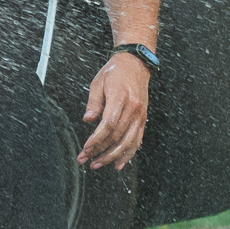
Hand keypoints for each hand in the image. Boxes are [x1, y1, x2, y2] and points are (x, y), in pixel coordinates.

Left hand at [79, 52, 148, 169]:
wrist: (136, 64)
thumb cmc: (116, 72)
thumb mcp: (98, 82)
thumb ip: (93, 102)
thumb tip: (88, 120)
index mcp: (120, 97)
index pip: (109, 124)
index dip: (97, 139)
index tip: (86, 148)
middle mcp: (133, 108)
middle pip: (117, 136)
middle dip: (101, 151)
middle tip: (87, 160)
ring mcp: (140, 115)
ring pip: (129, 142)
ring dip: (113, 156)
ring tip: (99, 164)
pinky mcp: (143, 119)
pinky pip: (137, 140)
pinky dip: (129, 154)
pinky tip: (119, 163)